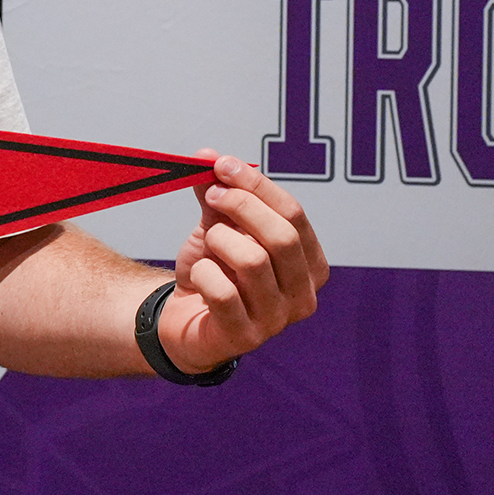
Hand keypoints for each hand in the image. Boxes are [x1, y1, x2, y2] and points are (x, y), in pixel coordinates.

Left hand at [160, 152, 327, 373]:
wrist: (183, 319)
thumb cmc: (213, 272)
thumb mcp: (218, 226)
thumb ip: (217, 193)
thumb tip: (207, 156)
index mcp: (310, 263)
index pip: (294, 214)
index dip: (257, 185)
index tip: (222, 165)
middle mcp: (303, 294)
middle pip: (282, 237)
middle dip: (241, 206)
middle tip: (210, 195)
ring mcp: (277, 320)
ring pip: (253, 262)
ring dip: (219, 240)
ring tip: (208, 243)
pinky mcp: (244, 338)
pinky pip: (224, 293)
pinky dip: (203, 273)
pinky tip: (199, 275)